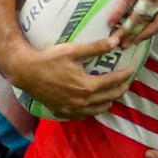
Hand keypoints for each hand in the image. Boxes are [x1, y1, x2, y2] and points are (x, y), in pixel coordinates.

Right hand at [8, 39, 137, 118]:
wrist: (26, 72)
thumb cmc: (49, 59)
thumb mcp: (73, 51)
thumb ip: (96, 47)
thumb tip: (116, 41)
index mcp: (87, 86)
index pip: (113, 82)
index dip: (124, 76)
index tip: (131, 70)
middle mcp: (82, 102)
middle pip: (109, 98)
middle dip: (120, 89)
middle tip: (126, 82)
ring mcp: (72, 110)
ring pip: (99, 110)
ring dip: (109, 101)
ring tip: (113, 94)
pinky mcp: (63, 112)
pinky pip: (84, 116)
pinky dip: (93, 110)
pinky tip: (94, 104)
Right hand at [114, 0, 157, 44]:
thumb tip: (146, 16)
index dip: (149, 34)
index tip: (137, 41)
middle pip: (148, 22)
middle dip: (134, 36)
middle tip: (123, 44)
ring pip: (137, 16)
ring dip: (125, 29)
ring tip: (114, 36)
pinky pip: (126, 3)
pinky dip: (118, 14)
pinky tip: (110, 22)